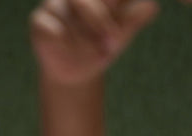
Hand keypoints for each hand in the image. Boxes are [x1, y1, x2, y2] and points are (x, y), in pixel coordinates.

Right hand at [31, 0, 167, 84]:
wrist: (79, 72)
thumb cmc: (102, 44)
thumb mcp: (123, 32)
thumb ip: (137, 17)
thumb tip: (152, 7)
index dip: (111, 5)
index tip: (118, 22)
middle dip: (100, 20)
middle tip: (113, 43)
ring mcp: (54, 4)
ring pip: (69, 12)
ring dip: (85, 37)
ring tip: (98, 54)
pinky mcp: (39, 22)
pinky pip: (52, 29)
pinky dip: (66, 44)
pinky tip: (72, 54)